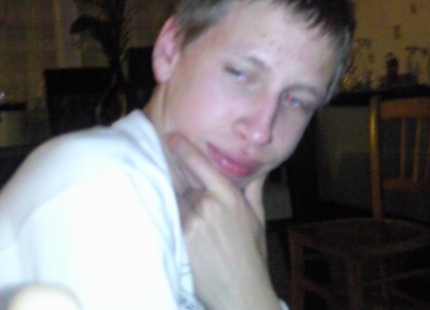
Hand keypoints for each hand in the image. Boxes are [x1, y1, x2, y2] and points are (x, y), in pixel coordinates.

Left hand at [166, 134, 279, 309]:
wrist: (241, 292)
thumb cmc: (252, 254)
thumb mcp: (258, 218)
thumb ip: (255, 188)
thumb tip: (262, 166)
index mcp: (230, 197)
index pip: (202, 165)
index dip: (184, 148)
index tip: (171, 136)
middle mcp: (209, 206)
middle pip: (183, 183)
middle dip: (179, 180)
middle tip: (169, 166)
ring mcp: (192, 223)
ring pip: (175, 201)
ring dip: (175, 201)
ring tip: (180, 206)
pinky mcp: (180, 239)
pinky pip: (170, 219)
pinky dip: (169, 215)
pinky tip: (167, 217)